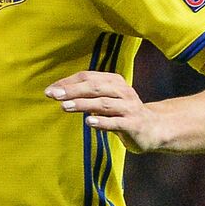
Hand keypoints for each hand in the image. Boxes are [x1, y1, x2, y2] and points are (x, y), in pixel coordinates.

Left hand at [45, 71, 165, 152]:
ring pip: (104, 104)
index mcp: (114, 81)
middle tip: (53, 95)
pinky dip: (102, 122)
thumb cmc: (122, 112)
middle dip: (72, 90)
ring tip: (64, 107)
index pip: (88, 77)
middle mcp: (123, 92)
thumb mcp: (106, 98)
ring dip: (83, 104)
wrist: (154, 128)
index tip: (50, 90)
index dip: (68, 82)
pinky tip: (89, 122)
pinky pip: (116, 122)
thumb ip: (87, 94)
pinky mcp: (134, 125)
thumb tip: (57, 91)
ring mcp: (129, 108)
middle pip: (95, 87)